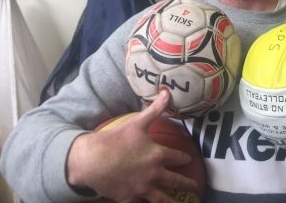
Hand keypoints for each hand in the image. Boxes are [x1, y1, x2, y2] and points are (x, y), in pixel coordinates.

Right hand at [66, 90, 197, 201]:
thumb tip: (167, 93)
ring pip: (163, 200)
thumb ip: (155, 109)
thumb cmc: (115, 140)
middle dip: (187, 184)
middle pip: (176, 181)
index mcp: (158, 155)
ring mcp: (142, 189)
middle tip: (195, 187)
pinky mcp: (130, 199)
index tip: (189, 160)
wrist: (91, 160)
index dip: (184, 159)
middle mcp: (154, 174)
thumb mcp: (137, 122)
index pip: (178, 158)